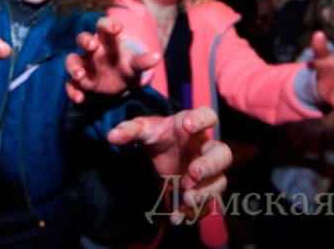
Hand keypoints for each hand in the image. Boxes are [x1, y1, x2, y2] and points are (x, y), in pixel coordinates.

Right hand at [64, 17, 160, 102]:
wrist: (122, 82)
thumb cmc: (127, 65)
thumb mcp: (136, 64)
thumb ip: (144, 60)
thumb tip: (157, 56)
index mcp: (107, 41)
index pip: (104, 26)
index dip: (108, 25)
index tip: (117, 27)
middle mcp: (93, 50)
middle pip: (82, 39)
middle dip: (85, 40)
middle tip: (92, 45)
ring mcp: (85, 65)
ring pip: (72, 60)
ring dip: (73, 67)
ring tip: (80, 75)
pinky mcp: (82, 81)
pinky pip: (71, 84)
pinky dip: (72, 91)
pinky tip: (80, 99)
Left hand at [107, 106, 231, 223]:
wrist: (163, 152)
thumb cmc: (158, 135)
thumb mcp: (143, 130)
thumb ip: (129, 130)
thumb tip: (111, 136)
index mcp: (192, 125)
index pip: (207, 115)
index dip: (202, 119)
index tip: (188, 125)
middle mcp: (204, 148)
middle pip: (222, 154)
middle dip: (211, 165)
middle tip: (193, 173)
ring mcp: (207, 170)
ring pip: (219, 182)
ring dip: (206, 193)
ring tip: (187, 199)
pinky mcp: (202, 189)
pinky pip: (207, 203)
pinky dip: (194, 213)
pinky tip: (178, 218)